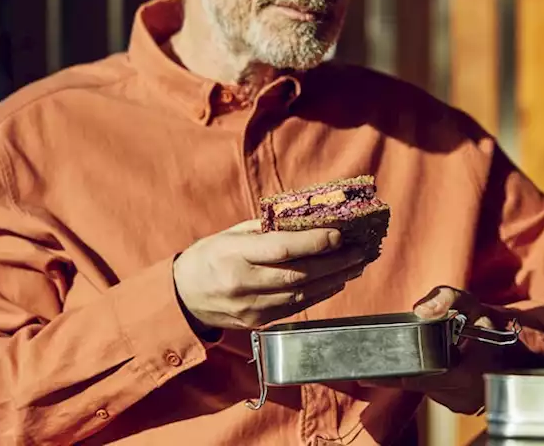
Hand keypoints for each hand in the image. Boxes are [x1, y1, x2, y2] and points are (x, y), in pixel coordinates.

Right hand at [172, 219, 366, 332]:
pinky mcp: (258, 323)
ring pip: (302, 293)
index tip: (339, 234)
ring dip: (334, 280)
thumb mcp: (229, 234)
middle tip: (361, 251)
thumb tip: (305, 219)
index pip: (282, 249)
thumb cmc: (209, 257)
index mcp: (234, 255)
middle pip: (299, 274)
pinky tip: (337, 282)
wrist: (182, 297)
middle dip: (335, 263)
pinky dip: (319, 294)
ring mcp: (251, 308)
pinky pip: (295, 307)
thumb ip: (266, 229)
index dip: (315, 242)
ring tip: (357, 266)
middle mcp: (244, 284)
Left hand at [361, 286, 513, 414]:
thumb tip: (420, 310)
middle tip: (392, 357)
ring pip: (430, 390)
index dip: (392, 377)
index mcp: (467, 375)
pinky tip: (442, 365)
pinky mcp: (464, 407)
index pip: (419, 379)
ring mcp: (465, 405)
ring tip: (429, 355)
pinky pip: (440, 393)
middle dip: (407, 370)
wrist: (524, 346)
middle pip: (420, 385)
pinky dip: (436, 379)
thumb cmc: (495, 324)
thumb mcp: (471, 302)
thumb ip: (445, 298)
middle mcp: (464, 397)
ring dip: (425, 374)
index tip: (368, 375)